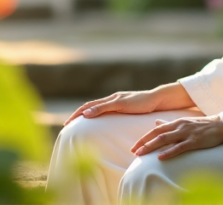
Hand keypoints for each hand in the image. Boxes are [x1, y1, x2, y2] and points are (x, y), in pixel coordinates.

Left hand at [63, 83, 195, 125]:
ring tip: (72, 120)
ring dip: (81, 112)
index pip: (92, 107)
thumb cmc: (145, 107)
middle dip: (76, 114)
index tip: (70, 122)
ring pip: (94, 104)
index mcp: (112, 101)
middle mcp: (111, 99)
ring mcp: (116, 99)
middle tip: (66, 123)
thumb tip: (110, 122)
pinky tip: (88, 114)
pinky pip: (105, 106)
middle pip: (89, 105)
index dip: (80, 114)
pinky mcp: (122, 102)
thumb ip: (119, 115)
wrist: (157, 99)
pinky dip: (95, 109)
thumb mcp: (128, 112)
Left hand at [129, 115, 222, 159]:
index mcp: (176, 122)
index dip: (144, 138)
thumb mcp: (184, 122)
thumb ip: (169, 123)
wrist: (221, 125)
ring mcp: (186, 133)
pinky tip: (160, 157)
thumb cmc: (202, 126)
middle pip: (157, 134)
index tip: (134, 146)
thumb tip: (156, 123)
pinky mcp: (194, 141)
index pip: (156, 129)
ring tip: (141, 154)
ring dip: (151, 147)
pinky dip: (169, 152)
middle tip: (133, 152)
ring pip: (164, 139)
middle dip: (143, 143)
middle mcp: (179, 126)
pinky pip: (179, 147)